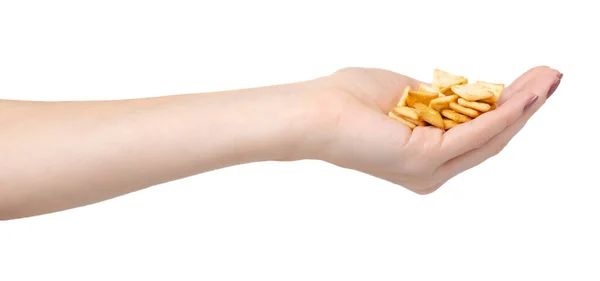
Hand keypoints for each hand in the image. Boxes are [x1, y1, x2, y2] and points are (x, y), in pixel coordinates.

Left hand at [310, 66, 561, 193]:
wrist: (314, 112)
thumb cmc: (349, 101)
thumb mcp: (407, 96)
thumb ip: (438, 100)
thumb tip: (463, 92)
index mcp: (424, 157)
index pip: (476, 134)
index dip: (507, 108)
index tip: (529, 82)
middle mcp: (431, 171)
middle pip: (491, 138)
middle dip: (524, 106)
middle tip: (550, 78)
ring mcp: (429, 169)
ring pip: (490, 137)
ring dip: (522, 106)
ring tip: (548, 80)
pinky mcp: (425, 158)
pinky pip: (475, 132)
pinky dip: (503, 112)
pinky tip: (524, 94)